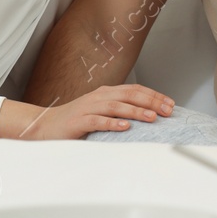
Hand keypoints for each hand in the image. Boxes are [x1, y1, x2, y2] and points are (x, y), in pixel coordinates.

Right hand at [3, 85, 173, 139]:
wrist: (45, 125)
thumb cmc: (76, 121)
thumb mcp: (101, 113)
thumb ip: (120, 112)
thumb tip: (148, 117)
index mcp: (107, 93)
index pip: (135, 90)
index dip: (154, 95)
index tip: (171, 104)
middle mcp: (100, 97)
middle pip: (130, 95)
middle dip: (151, 101)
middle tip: (168, 110)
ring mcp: (89, 108)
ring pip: (117, 106)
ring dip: (136, 111)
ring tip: (152, 117)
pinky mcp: (79, 121)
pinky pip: (98, 121)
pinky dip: (112, 123)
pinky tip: (125, 127)